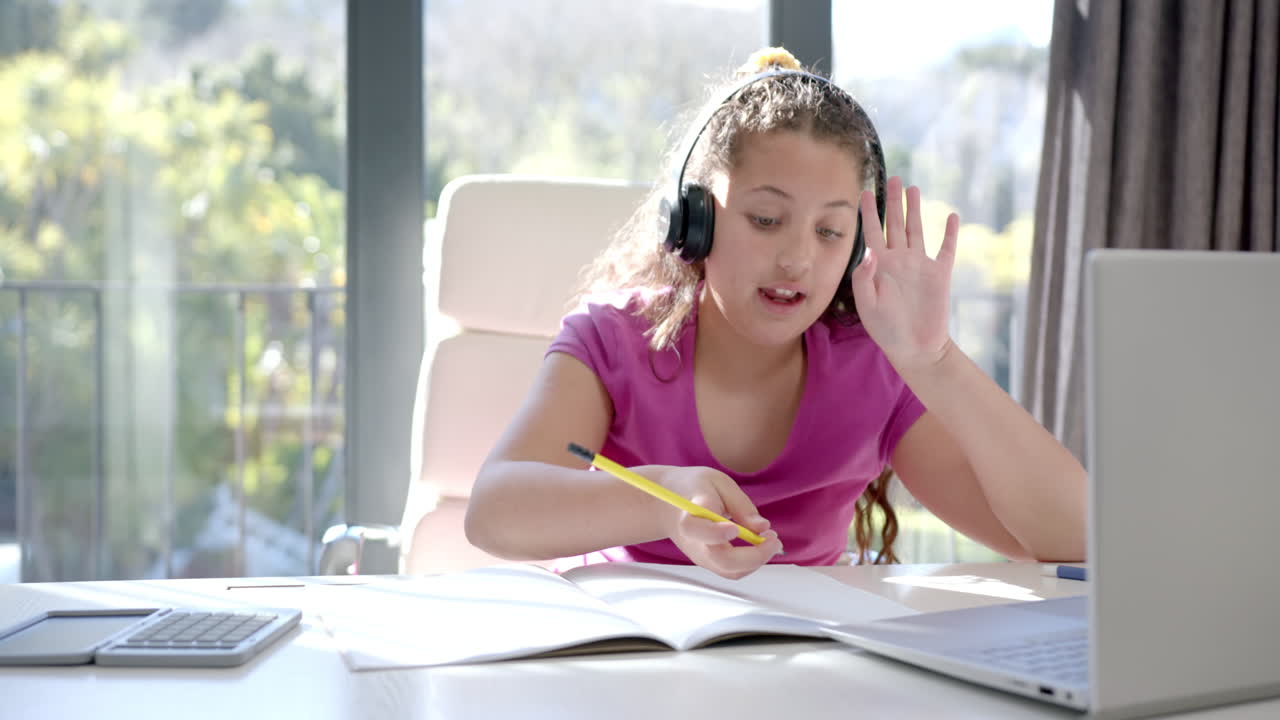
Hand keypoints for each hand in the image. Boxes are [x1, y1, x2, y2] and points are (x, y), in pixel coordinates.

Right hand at [641, 465, 782, 578]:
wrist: (665, 505)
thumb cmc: (694, 488)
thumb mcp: (718, 482)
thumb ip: (740, 504)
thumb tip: (763, 527)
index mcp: (689, 516)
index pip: (697, 530)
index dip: (716, 533)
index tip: (735, 529)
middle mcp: (693, 542)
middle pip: (721, 560)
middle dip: (754, 556)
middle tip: (774, 538)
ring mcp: (700, 556)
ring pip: (730, 571)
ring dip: (757, 560)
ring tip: (772, 539)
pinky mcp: (708, 562)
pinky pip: (732, 570)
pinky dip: (751, 562)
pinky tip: (761, 544)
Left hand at [851, 176, 959, 372]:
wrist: (916, 349)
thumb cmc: (886, 331)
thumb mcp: (868, 307)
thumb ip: (864, 281)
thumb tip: (869, 253)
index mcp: (879, 267)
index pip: (871, 232)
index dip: (868, 212)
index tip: (864, 191)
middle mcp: (899, 261)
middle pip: (895, 224)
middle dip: (893, 201)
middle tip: (892, 178)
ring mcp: (920, 266)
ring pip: (917, 230)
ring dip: (915, 209)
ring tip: (913, 188)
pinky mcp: (940, 275)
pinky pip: (946, 249)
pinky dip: (949, 233)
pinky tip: (951, 216)